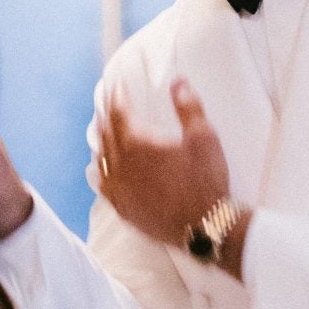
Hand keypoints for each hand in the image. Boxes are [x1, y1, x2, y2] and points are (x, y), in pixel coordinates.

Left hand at [97, 80, 229, 246]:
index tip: (116, 84)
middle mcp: (121, 166)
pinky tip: (103, 169)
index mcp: (137, 144)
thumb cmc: (206, 181)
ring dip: (102, 141)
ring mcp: (120, 190)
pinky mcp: (124, 209)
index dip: (116, 95)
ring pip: (102, 159)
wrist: (205, 226)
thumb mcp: (204, 137)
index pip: (118, 112)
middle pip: (106, 133)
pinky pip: (104, 186)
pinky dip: (102, 171)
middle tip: (107, 103)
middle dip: (107, 114)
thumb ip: (189, 107)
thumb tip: (178, 82)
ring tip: (103, 130)